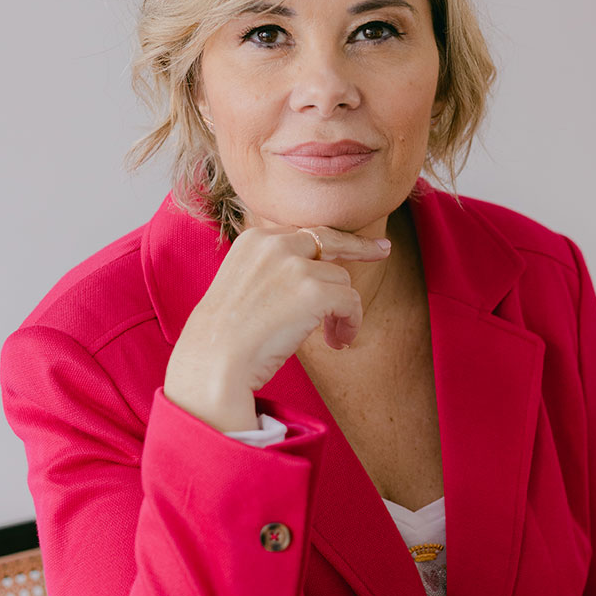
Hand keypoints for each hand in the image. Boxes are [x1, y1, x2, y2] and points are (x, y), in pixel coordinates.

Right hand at [164, 220, 392, 432]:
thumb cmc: (224, 337)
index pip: (303, 234)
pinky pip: (350, 301)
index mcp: (254, 240)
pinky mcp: (312, 290)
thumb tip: (312, 272)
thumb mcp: (241, 286)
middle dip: (359, 246)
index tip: (354, 246)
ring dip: (343, 311)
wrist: (213, 361)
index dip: (330, 243)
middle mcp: (275, 244)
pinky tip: (337, 342)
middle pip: (330, 238)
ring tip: (332, 336)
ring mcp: (294, 265)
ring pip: (341, 279)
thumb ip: (271, 271)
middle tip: (382, 250)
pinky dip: (350, 323)